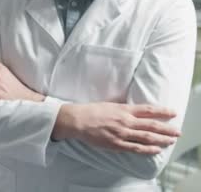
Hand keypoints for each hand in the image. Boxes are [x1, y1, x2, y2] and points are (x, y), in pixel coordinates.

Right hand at [53, 103, 179, 153]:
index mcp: (123, 109)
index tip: (173, 113)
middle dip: (167, 129)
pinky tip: (156, 150)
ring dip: (161, 139)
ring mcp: (122, 133)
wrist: (77, 120)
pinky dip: (148, 149)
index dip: (162, 111)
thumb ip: (124, 109)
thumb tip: (136, 111)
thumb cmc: (91, 111)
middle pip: (152, 125)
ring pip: (147, 137)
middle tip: (177, 132)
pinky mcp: (116, 144)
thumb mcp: (110, 105)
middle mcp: (125, 121)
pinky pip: (136, 148)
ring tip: (171, 141)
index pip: (148, 110)